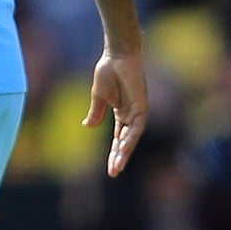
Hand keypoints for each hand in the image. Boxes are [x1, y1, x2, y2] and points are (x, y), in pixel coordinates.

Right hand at [84, 47, 147, 176]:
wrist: (117, 56)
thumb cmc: (108, 71)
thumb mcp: (98, 96)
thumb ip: (96, 112)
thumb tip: (88, 126)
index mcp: (121, 113)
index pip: (117, 138)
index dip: (113, 153)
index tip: (109, 169)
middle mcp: (131, 115)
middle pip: (125, 141)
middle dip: (118, 157)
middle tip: (113, 173)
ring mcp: (138, 111)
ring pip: (131, 137)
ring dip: (124, 152)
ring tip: (117, 166)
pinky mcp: (142, 106)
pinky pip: (136, 126)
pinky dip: (130, 137)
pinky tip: (123, 147)